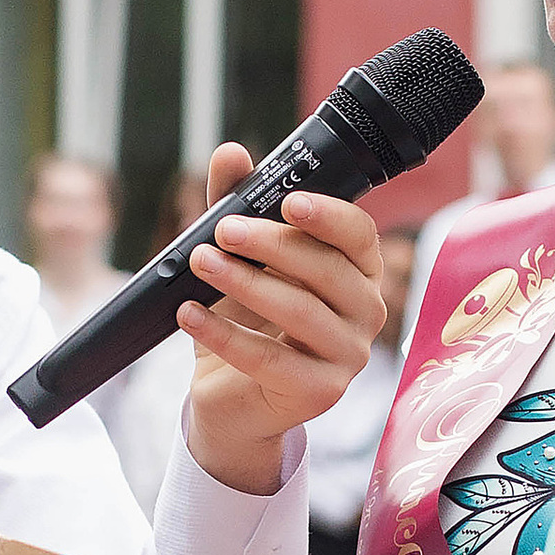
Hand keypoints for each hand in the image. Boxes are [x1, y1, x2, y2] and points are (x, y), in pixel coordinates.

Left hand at [180, 143, 384, 497]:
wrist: (231, 400)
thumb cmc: (246, 322)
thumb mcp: (238, 261)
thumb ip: (236, 206)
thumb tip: (231, 154)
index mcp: (357, 274)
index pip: (359, 236)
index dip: (328, 216)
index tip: (287, 201)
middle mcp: (365, 314)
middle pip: (328, 270)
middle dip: (271, 245)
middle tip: (222, 231)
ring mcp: (348, 357)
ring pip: (301, 312)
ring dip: (244, 283)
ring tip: (200, 263)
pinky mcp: (320, 393)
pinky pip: (268, 359)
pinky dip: (223, 333)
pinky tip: (189, 314)